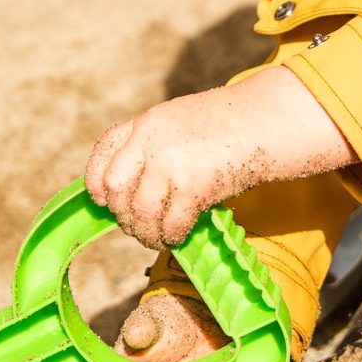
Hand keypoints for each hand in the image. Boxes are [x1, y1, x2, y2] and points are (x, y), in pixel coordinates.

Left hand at [85, 68, 352, 250]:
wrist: (263, 122)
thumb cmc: (224, 127)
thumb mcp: (176, 124)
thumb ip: (151, 147)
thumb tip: (130, 192)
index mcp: (145, 123)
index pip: (102, 155)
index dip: (98, 185)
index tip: (106, 201)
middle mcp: (151, 140)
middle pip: (114, 188)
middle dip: (122, 214)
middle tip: (137, 226)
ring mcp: (170, 162)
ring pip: (139, 211)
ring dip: (145, 233)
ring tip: (156, 239)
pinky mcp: (194, 186)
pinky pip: (171, 223)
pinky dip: (171, 236)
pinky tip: (178, 236)